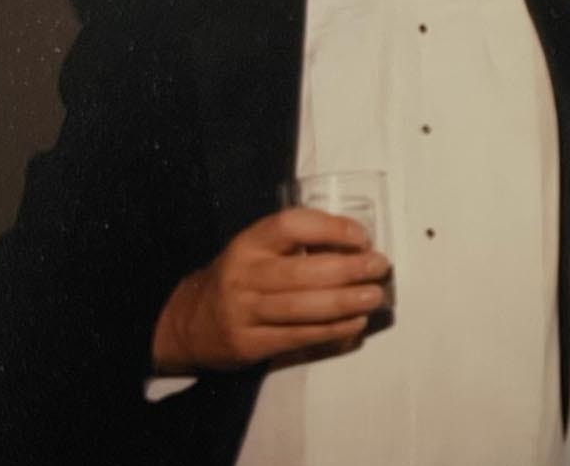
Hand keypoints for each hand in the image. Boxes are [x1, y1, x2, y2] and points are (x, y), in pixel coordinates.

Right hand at [150, 208, 390, 372]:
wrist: (189, 322)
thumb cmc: (240, 278)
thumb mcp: (256, 251)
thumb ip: (296, 246)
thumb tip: (358, 247)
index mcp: (248, 243)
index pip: (289, 225)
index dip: (330, 228)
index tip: (361, 236)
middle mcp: (243, 275)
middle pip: (302, 272)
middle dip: (348, 269)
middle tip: (379, 267)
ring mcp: (243, 312)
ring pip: (302, 308)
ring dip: (346, 302)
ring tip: (375, 296)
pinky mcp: (249, 344)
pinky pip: (298, 336)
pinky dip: (333, 330)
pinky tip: (355, 321)